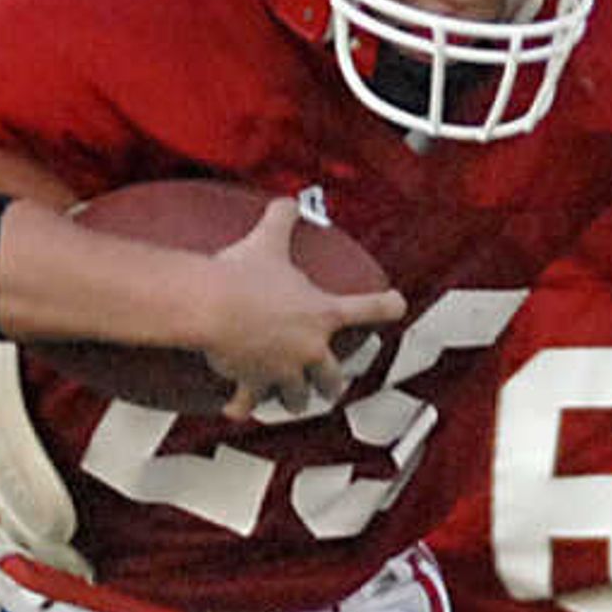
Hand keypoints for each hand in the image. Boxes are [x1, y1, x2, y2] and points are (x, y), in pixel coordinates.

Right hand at [196, 197, 402, 419]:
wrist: (212, 305)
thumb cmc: (242, 275)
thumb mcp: (267, 240)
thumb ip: (282, 219)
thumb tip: (287, 201)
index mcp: (322, 312)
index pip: (368, 308)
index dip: (386, 306)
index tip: (398, 306)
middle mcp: (309, 348)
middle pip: (332, 376)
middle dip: (332, 383)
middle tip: (331, 386)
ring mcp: (283, 371)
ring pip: (297, 396)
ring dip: (295, 399)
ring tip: (292, 401)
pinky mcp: (253, 383)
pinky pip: (248, 403)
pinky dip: (242, 407)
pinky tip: (236, 410)